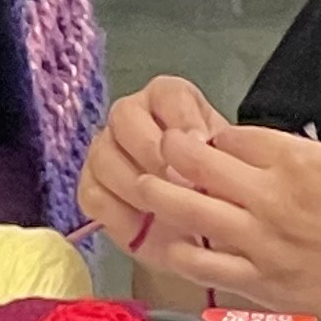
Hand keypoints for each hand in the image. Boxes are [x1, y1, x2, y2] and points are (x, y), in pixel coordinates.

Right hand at [76, 77, 226, 256]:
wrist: (205, 223)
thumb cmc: (217, 184)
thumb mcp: (229, 165)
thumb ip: (217, 150)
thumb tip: (201, 144)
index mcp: (167, 100)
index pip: (168, 95)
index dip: (184, 119)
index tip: (203, 144)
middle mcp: (130, 117)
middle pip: (125, 116)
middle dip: (153, 151)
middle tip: (180, 183)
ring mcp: (104, 150)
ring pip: (104, 155)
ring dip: (135, 185)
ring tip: (164, 209)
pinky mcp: (91, 187)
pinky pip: (94, 194)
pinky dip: (119, 212)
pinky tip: (145, 225)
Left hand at [138, 120, 320, 320]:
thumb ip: (292, 154)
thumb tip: (243, 148)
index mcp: (300, 163)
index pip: (230, 137)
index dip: (211, 137)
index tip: (205, 142)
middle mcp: (276, 200)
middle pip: (198, 165)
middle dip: (170, 152)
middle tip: (159, 150)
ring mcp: (266, 245)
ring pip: (189, 212)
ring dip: (159, 195)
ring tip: (144, 187)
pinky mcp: (265, 286)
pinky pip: (204, 267)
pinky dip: (181, 251)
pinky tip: (174, 243)